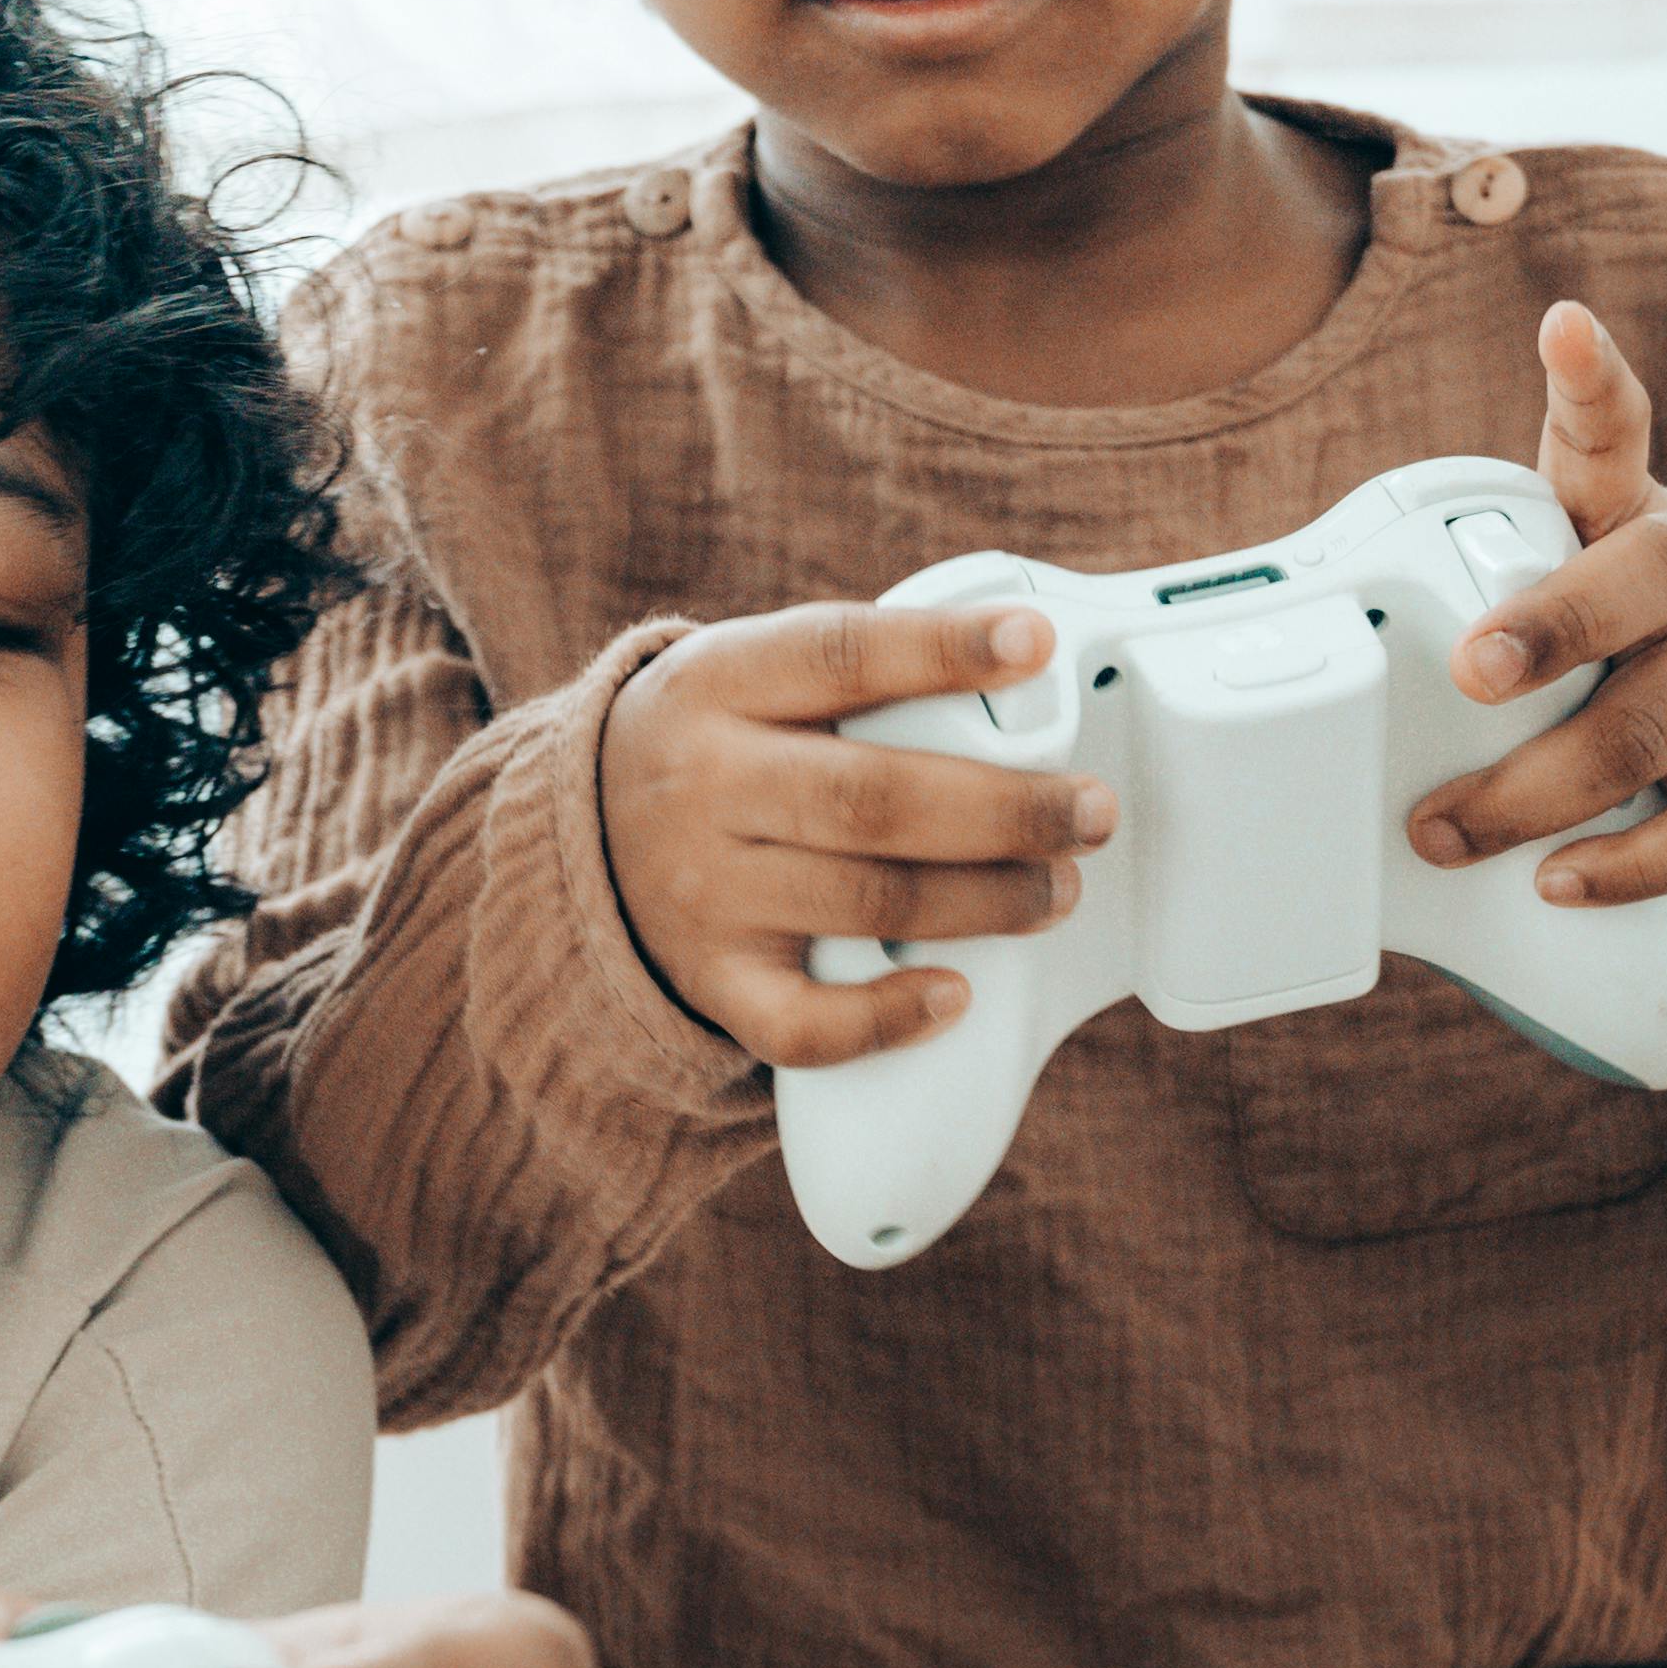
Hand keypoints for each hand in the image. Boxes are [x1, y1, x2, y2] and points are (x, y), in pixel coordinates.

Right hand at [600, 602, 1118, 1066]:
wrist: (578, 831)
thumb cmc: (717, 741)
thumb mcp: (751, 673)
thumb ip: (858, 674)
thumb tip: (1026, 672)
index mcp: (720, 683)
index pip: (840, 654)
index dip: (942, 650)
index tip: (1035, 644)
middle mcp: (705, 784)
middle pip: (874, 799)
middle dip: (1005, 809)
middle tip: (1089, 813)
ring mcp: (705, 890)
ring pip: (866, 903)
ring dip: (984, 902)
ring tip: (1055, 889)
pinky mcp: (711, 980)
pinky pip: (803, 1023)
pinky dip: (887, 1017)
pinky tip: (953, 995)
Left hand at [1405, 301, 1666, 901]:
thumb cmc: (1607, 619)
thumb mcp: (1557, 556)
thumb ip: (1461, 548)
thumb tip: (1299, 587)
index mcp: (1628, 515)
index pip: (1610, 435)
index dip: (1591, 382)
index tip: (1564, 330)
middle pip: (1634, 590)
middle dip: (1548, 629)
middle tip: (1468, 673)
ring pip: (1647, 729)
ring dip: (1538, 791)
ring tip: (1447, 830)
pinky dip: (1629, 864)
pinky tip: (1560, 882)